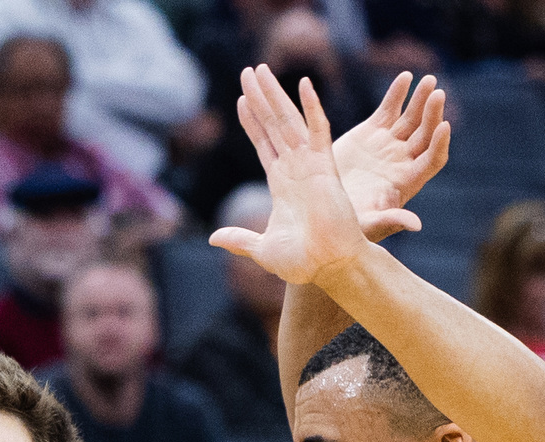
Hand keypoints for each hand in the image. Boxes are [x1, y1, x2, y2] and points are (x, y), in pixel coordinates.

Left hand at [207, 68, 412, 288]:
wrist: (331, 268)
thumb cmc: (303, 263)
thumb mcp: (262, 250)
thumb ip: (240, 239)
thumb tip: (214, 237)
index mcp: (281, 185)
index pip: (263, 145)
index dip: (252, 123)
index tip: (240, 100)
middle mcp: (295, 170)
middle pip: (273, 125)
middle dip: (259, 98)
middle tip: (247, 71)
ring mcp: (310, 166)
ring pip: (288, 121)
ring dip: (274, 95)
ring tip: (259, 69)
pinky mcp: (326, 168)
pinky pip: (318, 131)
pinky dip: (312, 108)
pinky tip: (303, 84)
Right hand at [326, 70, 450, 242]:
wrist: (324, 205)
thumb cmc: (348, 226)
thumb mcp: (368, 225)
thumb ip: (391, 220)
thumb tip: (417, 225)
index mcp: (408, 182)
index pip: (432, 160)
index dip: (439, 144)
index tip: (444, 126)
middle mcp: (403, 161)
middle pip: (425, 134)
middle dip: (432, 114)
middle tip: (438, 94)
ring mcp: (390, 144)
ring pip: (412, 118)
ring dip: (421, 99)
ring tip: (429, 80)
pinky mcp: (373, 131)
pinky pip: (390, 109)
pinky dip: (398, 93)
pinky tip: (406, 77)